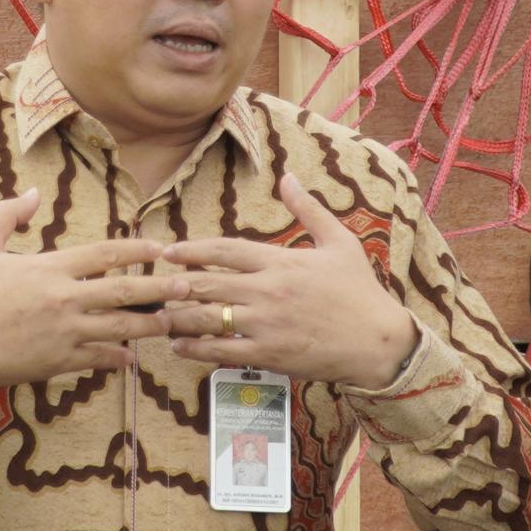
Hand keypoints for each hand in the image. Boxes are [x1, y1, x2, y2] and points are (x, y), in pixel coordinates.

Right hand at [0, 193, 172, 384]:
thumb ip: (8, 215)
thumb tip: (32, 192)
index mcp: (48, 268)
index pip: (105, 254)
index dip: (136, 250)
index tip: (160, 248)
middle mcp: (63, 299)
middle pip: (124, 291)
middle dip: (159, 288)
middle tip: (187, 286)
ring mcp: (63, 333)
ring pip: (119, 328)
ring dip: (148, 325)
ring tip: (169, 322)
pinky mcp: (57, 362)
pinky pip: (97, 359)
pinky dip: (117, 358)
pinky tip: (131, 358)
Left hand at [154, 176, 417, 386]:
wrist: (378, 340)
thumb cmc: (360, 290)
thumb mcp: (339, 242)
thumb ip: (309, 209)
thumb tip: (288, 177)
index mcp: (281, 260)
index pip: (225, 250)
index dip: (192, 249)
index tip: (168, 251)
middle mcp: (268, 290)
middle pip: (208, 283)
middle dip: (176, 284)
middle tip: (153, 285)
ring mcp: (266, 324)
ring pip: (208, 318)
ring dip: (178, 317)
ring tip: (158, 316)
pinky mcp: (269, 353)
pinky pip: (221, 350)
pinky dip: (195, 348)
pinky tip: (179, 346)